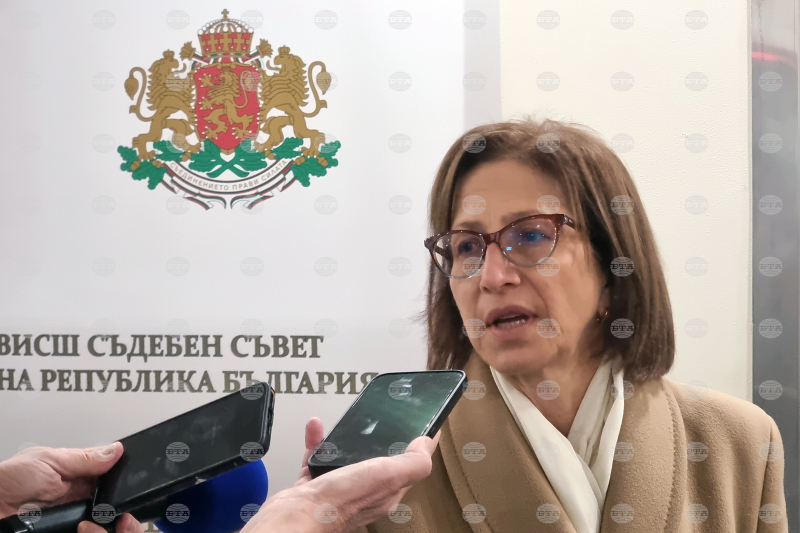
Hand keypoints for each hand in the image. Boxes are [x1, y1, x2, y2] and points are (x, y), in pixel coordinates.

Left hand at [0, 443, 141, 532]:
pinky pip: (90, 532)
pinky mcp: (66, 530)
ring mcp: (73, 517)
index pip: (110, 476)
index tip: (131, 482)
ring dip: (109, 519)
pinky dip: (94, 531)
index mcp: (76, 474)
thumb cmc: (7, 482)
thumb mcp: (48, 461)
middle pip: (112, 501)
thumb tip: (116, 449)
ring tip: (103, 519)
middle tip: (118, 507)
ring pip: (103, 520)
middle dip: (119, 504)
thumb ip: (83, 458)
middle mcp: (77, 497)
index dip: (123, 479)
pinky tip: (89, 528)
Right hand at [241, 418, 439, 532]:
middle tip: (382, 421)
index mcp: (386, 491)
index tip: (422, 426)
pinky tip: (315, 428)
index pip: (409, 467)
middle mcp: (364, 492)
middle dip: (379, 440)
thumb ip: (412, 462)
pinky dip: (317, 442)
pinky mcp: (315, 485)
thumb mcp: (386, 475)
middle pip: (378, 462)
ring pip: (346, 458)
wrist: (294, 516)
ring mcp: (339, 489)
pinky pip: (318, 459)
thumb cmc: (337, 502)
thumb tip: (428, 444)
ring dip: (345, 438)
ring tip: (346, 422)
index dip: (416, 446)